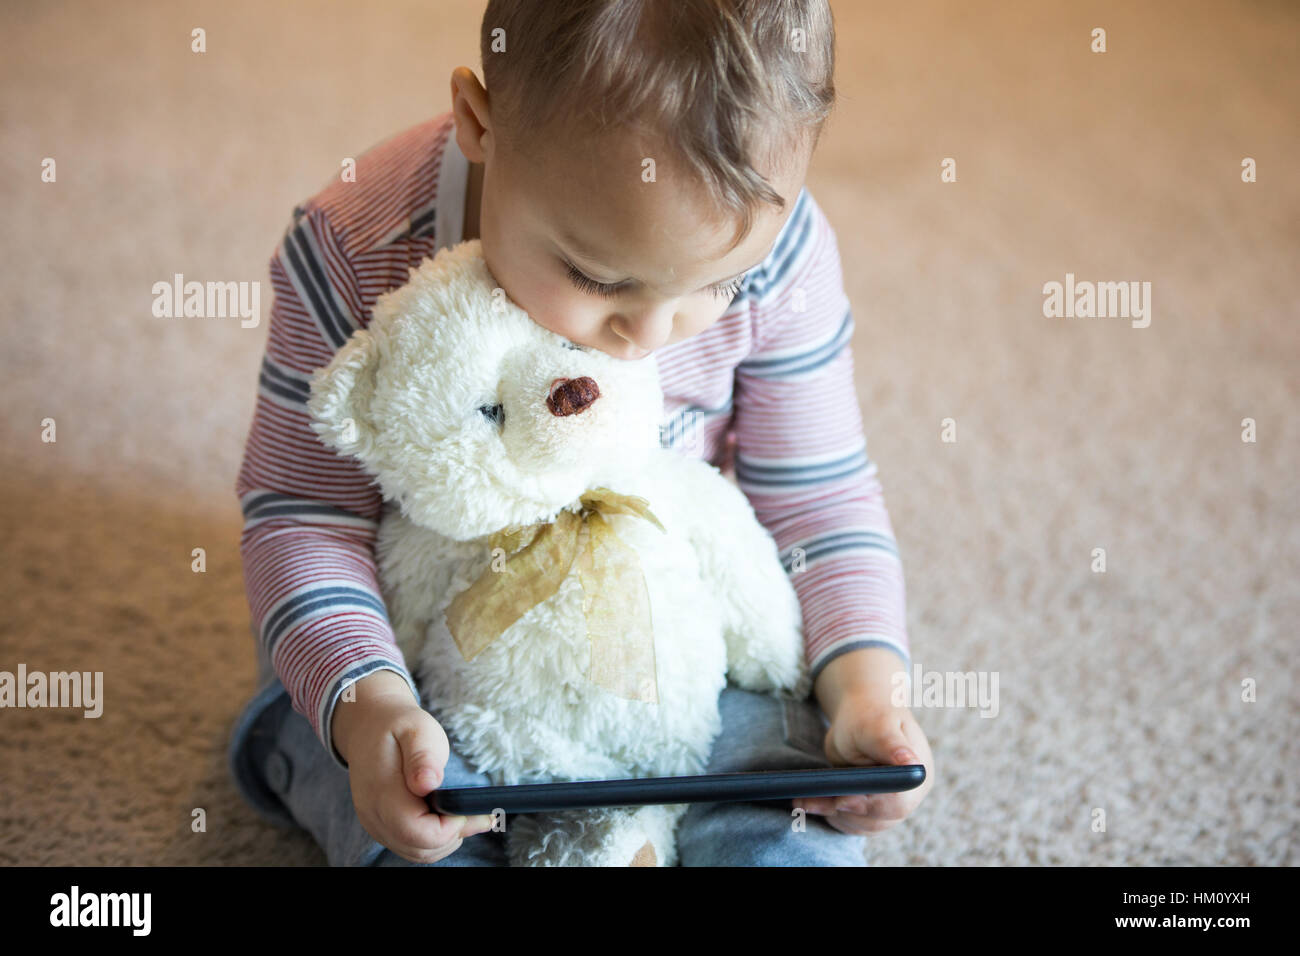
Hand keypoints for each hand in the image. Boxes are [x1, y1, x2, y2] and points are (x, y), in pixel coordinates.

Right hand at [333, 671, 493, 862]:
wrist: (368, 726)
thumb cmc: (398, 726)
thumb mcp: (416, 729)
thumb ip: (423, 757)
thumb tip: (428, 783)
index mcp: (382, 793)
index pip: (418, 833)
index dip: (449, 829)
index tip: (468, 808)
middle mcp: (374, 815)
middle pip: (420, 849)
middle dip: (454, 836)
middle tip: (480, 814)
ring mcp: (375, 823)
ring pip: (417, 853)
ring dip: (446, 841)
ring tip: (467, 815)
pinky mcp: (381, 825)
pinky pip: (410, 846)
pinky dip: (434, 840)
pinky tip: (449, 819)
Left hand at [794, 693, 933, 834]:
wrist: (860, 712)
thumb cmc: (869, 714)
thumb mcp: (877, 725)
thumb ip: (890, 746)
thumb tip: (911, 763)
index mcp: (917, 772)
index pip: (897, 803)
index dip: (869, 805)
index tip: (842, 800)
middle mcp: (909, 794)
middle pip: (877, 819)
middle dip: (843, 811)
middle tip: (810, 800)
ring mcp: (889, 804)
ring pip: (861, 824)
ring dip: (831, 815)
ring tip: (802, 802)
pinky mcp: (870, 808)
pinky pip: (851, 822)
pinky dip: (829, 815)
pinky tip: (807, 803)